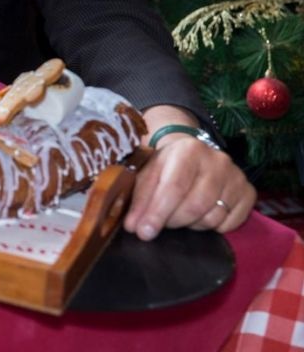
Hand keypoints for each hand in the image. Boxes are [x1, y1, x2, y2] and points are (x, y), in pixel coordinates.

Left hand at [123, 133, 256, 239]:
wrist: (194, 155)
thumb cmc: (168, 166)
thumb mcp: (149, 173)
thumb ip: (140, 198)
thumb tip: (134, 227)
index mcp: (188, 150)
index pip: (174, 187)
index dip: (157, 212)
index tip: (143, 232)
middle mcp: (217, 160)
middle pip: (194, 205)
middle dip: (172, 221)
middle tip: (159, 223)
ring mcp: (236, 177)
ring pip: (212, 218)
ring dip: (190, 224)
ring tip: (179, 215)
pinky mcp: (249, 193)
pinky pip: (229, 224)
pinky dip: (212, 227)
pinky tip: (200, 215)